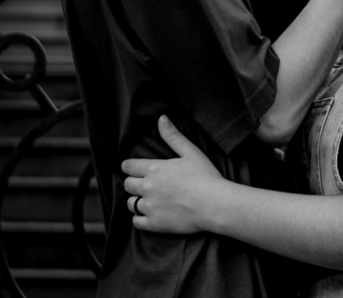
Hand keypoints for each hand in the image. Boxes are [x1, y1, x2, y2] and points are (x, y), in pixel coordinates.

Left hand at [121, 116, 226, 234]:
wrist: (215, 204)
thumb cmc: (206, 176)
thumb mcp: (190, 152)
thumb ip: (173, 136)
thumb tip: (161, 118)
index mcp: (154, 168)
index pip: (128, 166)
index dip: (129, 167)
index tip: (134, 169)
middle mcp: (148, 187)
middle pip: (127, 185)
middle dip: (133, 183)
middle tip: (145, 185)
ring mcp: (150, 207)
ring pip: (131, 203)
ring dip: (137, 200)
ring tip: (149, 200)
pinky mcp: (154, 223)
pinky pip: (136, 221)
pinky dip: (140, 218)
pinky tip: (151, 214)